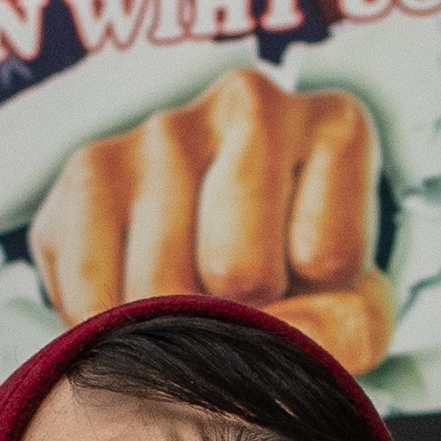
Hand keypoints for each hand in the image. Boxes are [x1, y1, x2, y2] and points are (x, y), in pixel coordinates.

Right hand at [32, 65, 394, 376]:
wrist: (212, 259)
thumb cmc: (295, 281)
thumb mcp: (350, 310)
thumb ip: (346, 329)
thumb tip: (281, 337)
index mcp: (340, 127)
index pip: (328, 259)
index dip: (318, 307)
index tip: (307, 286)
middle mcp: (252, 103)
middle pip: (239, 272)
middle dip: (236, 320)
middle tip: (240, 303)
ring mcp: (164, 129)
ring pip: (159, 290)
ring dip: (169, 333)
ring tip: (190, 302)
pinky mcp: (89, 166)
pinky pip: (90, 295)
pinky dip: (107, 332)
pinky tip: (131, 308)